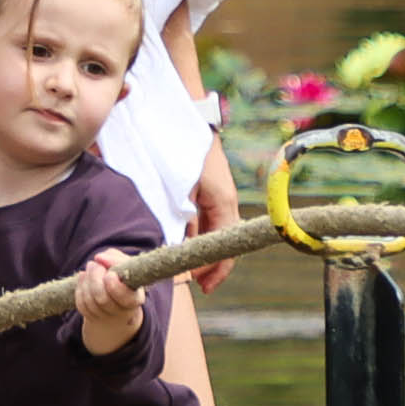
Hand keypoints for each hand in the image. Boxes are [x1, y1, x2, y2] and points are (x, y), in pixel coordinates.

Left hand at [74, 247, 145, 355]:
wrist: (117, 297)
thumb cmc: (123, 277)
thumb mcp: (125, 265)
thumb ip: (115, 258)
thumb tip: (99, 258)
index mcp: (135, 299)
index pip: (125, 298)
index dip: (114, 286)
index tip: (109, 274)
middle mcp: (122, 312)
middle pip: (102, 299)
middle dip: (94, 278)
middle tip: (93, 264)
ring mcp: (106, 317)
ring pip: (90, 301)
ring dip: (86, 281)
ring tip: (89, 269)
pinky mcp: (92, 317)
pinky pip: (81, 304)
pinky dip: (80, 289)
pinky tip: (83, 279)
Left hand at [189, 139, 242, 293]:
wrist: (184, 119)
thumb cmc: (183, 151)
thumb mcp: (181, 190)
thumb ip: (182, 221)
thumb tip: (179, 249)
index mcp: (224, 203)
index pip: (225, 248)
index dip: (216, 271)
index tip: (203, 286)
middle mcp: (225, 202)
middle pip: (221, 243)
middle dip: (208, 265)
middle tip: (191, 281)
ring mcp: (217, 196)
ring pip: (212, 232)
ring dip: (200, 250)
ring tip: (183, 266)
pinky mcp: (207, 191)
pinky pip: (204, 219)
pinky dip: (195, 234)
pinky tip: (181, 242)